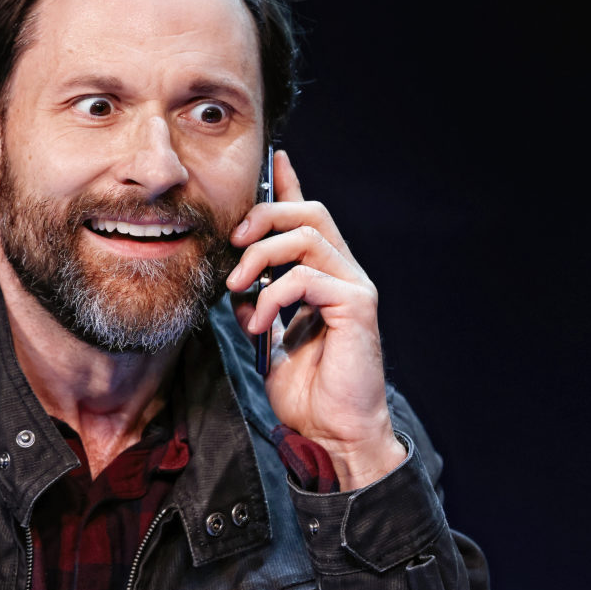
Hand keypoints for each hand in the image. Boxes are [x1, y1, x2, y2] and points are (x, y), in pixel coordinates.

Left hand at [226, 150, 405, 489]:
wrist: (330, 431)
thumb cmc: (305, 390)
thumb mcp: (268, 337)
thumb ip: (257, 302)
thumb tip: (237, 282)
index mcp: (322, 276)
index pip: (308, 217)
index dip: (291, 184)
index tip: (275, 157)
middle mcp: (343, 273)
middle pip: (309, 211)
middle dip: (264, 216)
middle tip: (233, 242)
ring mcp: (354, 287)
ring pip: (307, 235)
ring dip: (261, 257)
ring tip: (237, 288)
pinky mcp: (358, 307)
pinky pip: (308, 276)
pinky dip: (274, 295)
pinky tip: (258, 322)